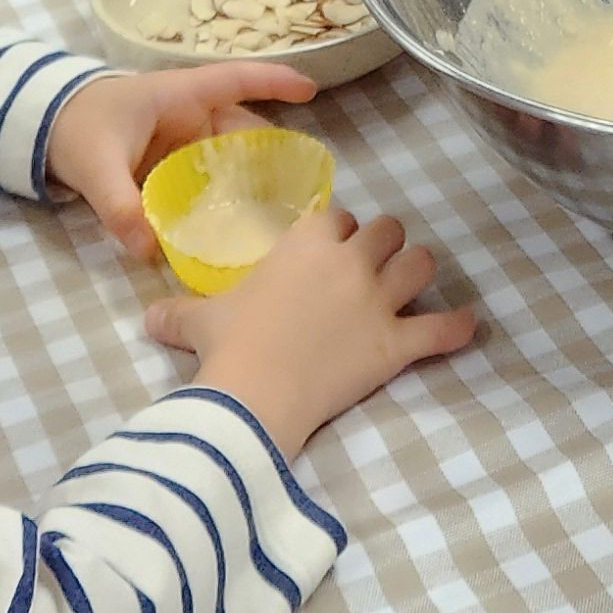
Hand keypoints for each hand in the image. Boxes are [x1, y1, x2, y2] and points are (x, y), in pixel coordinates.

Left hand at [45, 63, 316, 262]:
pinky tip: (239, 223)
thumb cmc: (76, 127)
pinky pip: (207, 176)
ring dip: (252, 177)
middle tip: (303, 189)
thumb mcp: (96, 166)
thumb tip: (147, 250)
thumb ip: (120, 206)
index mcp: (178, 96)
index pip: (236, 81)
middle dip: (272, 153)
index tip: (312, 91)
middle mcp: (188, 114)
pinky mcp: (170, 162)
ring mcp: (181, 139)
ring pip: (228, 155)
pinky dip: (225, 193)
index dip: (273, 82)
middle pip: (242, 128)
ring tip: (280, 211)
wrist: (41, 129)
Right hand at [151, 204, 473, 456]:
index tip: (328, 248)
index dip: (336, 231)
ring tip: (410, 284)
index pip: (337, 216)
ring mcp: (377, 301)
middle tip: (370, 266)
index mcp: (305, 242)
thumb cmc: (227, 347)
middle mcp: (349, 261)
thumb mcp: (196, 322)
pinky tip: (467, 325)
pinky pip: (440, 329)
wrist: (254, 396)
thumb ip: (175, 312)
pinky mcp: (395, 344)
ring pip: (420, 264)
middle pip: (387, 229)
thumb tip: (145, 318)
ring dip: (417, 272)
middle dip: (383, 243)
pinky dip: (456, 327)